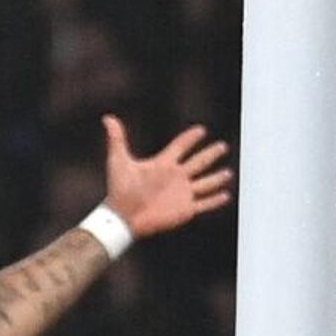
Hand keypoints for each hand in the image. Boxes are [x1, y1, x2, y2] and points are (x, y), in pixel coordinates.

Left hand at [99, 116, 235, 240]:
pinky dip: (215, 200)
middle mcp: (175, 177)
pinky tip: (226, 195)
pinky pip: (204, 203)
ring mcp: (182, 193)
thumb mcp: (118, 161)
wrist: (123, 217)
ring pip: (205, 183)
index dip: (190, 138)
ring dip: (217, 178)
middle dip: (211, 154)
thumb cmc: (119, 190)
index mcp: (163, 164)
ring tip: (228, 173)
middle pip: (198, 162)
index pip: (180, 147)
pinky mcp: (185, 209)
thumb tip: (107, 118)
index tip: (201, 130)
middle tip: (223, 146)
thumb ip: (117, 139)